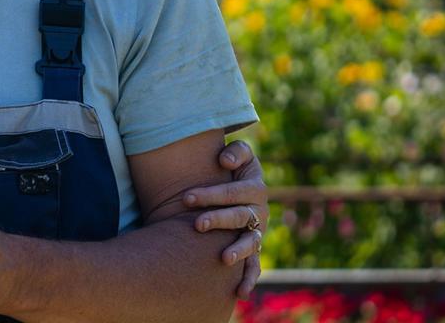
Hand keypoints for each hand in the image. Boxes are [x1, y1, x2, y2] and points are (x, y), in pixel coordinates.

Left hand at [182, 139, 267, 298]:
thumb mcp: (240, 154)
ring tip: (223, 259)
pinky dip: (249, 279)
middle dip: (218, 220)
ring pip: (250, 243)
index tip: (185, 198)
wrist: (240, 183)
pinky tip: (240, 293)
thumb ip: (236, 151)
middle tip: (197, 224)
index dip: (211, 195)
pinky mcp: (253, 248)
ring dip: (237, 251)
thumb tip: (224, 161)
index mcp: (254, 188)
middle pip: (239, 217)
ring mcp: (257, 232)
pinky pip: (254, 266)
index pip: (232, 192)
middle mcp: (259, 212)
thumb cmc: (233, 168)